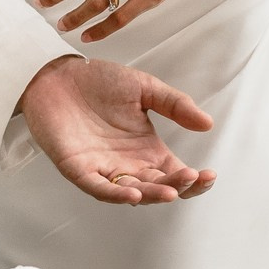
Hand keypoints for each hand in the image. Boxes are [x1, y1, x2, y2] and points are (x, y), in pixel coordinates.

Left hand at [19, 57, 214, 204]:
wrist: (58, 73)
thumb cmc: (99, 81)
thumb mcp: (145, 88)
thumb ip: (175, 105)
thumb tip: (207, 123)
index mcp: (146, 149)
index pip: (175, 173)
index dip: (194, 180)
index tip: (210, 175)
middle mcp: (128, 164)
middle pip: (158, 187)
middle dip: (177, 186)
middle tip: (192, 177)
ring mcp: (104, 169)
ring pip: (133, 192)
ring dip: (152, 195)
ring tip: (171, 191)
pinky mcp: (78, 169)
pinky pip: (99, 188)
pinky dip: (116, 194)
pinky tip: (134, 195)